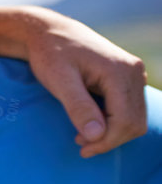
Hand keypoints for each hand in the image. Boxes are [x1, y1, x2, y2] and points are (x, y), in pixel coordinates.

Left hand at [22, 10, 150, 157]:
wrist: (49, 32)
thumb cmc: (49, 54)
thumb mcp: (58, 81)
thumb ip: (78, 107)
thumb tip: (97, 135)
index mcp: (120, 71)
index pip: (125, 120)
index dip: (106, 141)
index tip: (82, 150)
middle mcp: (134, 71)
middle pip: (135, 122)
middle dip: (109, 139)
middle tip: (80, 145)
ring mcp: (134, 73)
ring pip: (135, 117)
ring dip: (112, 133)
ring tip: (82, 136)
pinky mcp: (127, 77)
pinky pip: (130, 108)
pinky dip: (114, 121)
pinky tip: (91, 123)